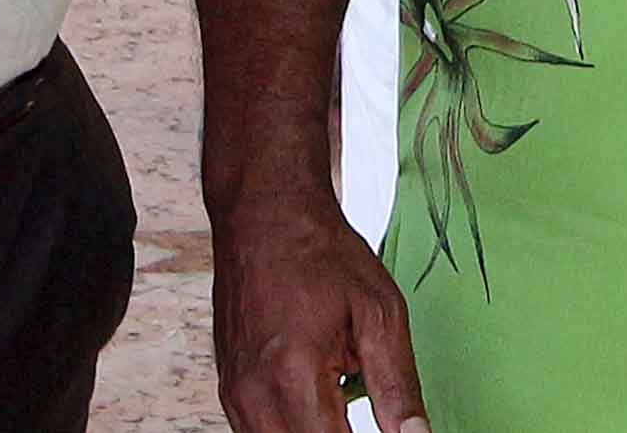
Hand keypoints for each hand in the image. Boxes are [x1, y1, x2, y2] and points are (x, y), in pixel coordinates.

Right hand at [211, 189, 426, 432]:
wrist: (265, 214)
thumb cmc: (320, 253)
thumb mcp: (379, 312)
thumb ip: (398, 386)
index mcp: (293, 374)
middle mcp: (253, 394)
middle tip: (364, 409)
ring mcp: (234, 395)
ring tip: (344, 407)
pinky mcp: (228, 391)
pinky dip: (294, 430)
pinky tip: (320, 407)